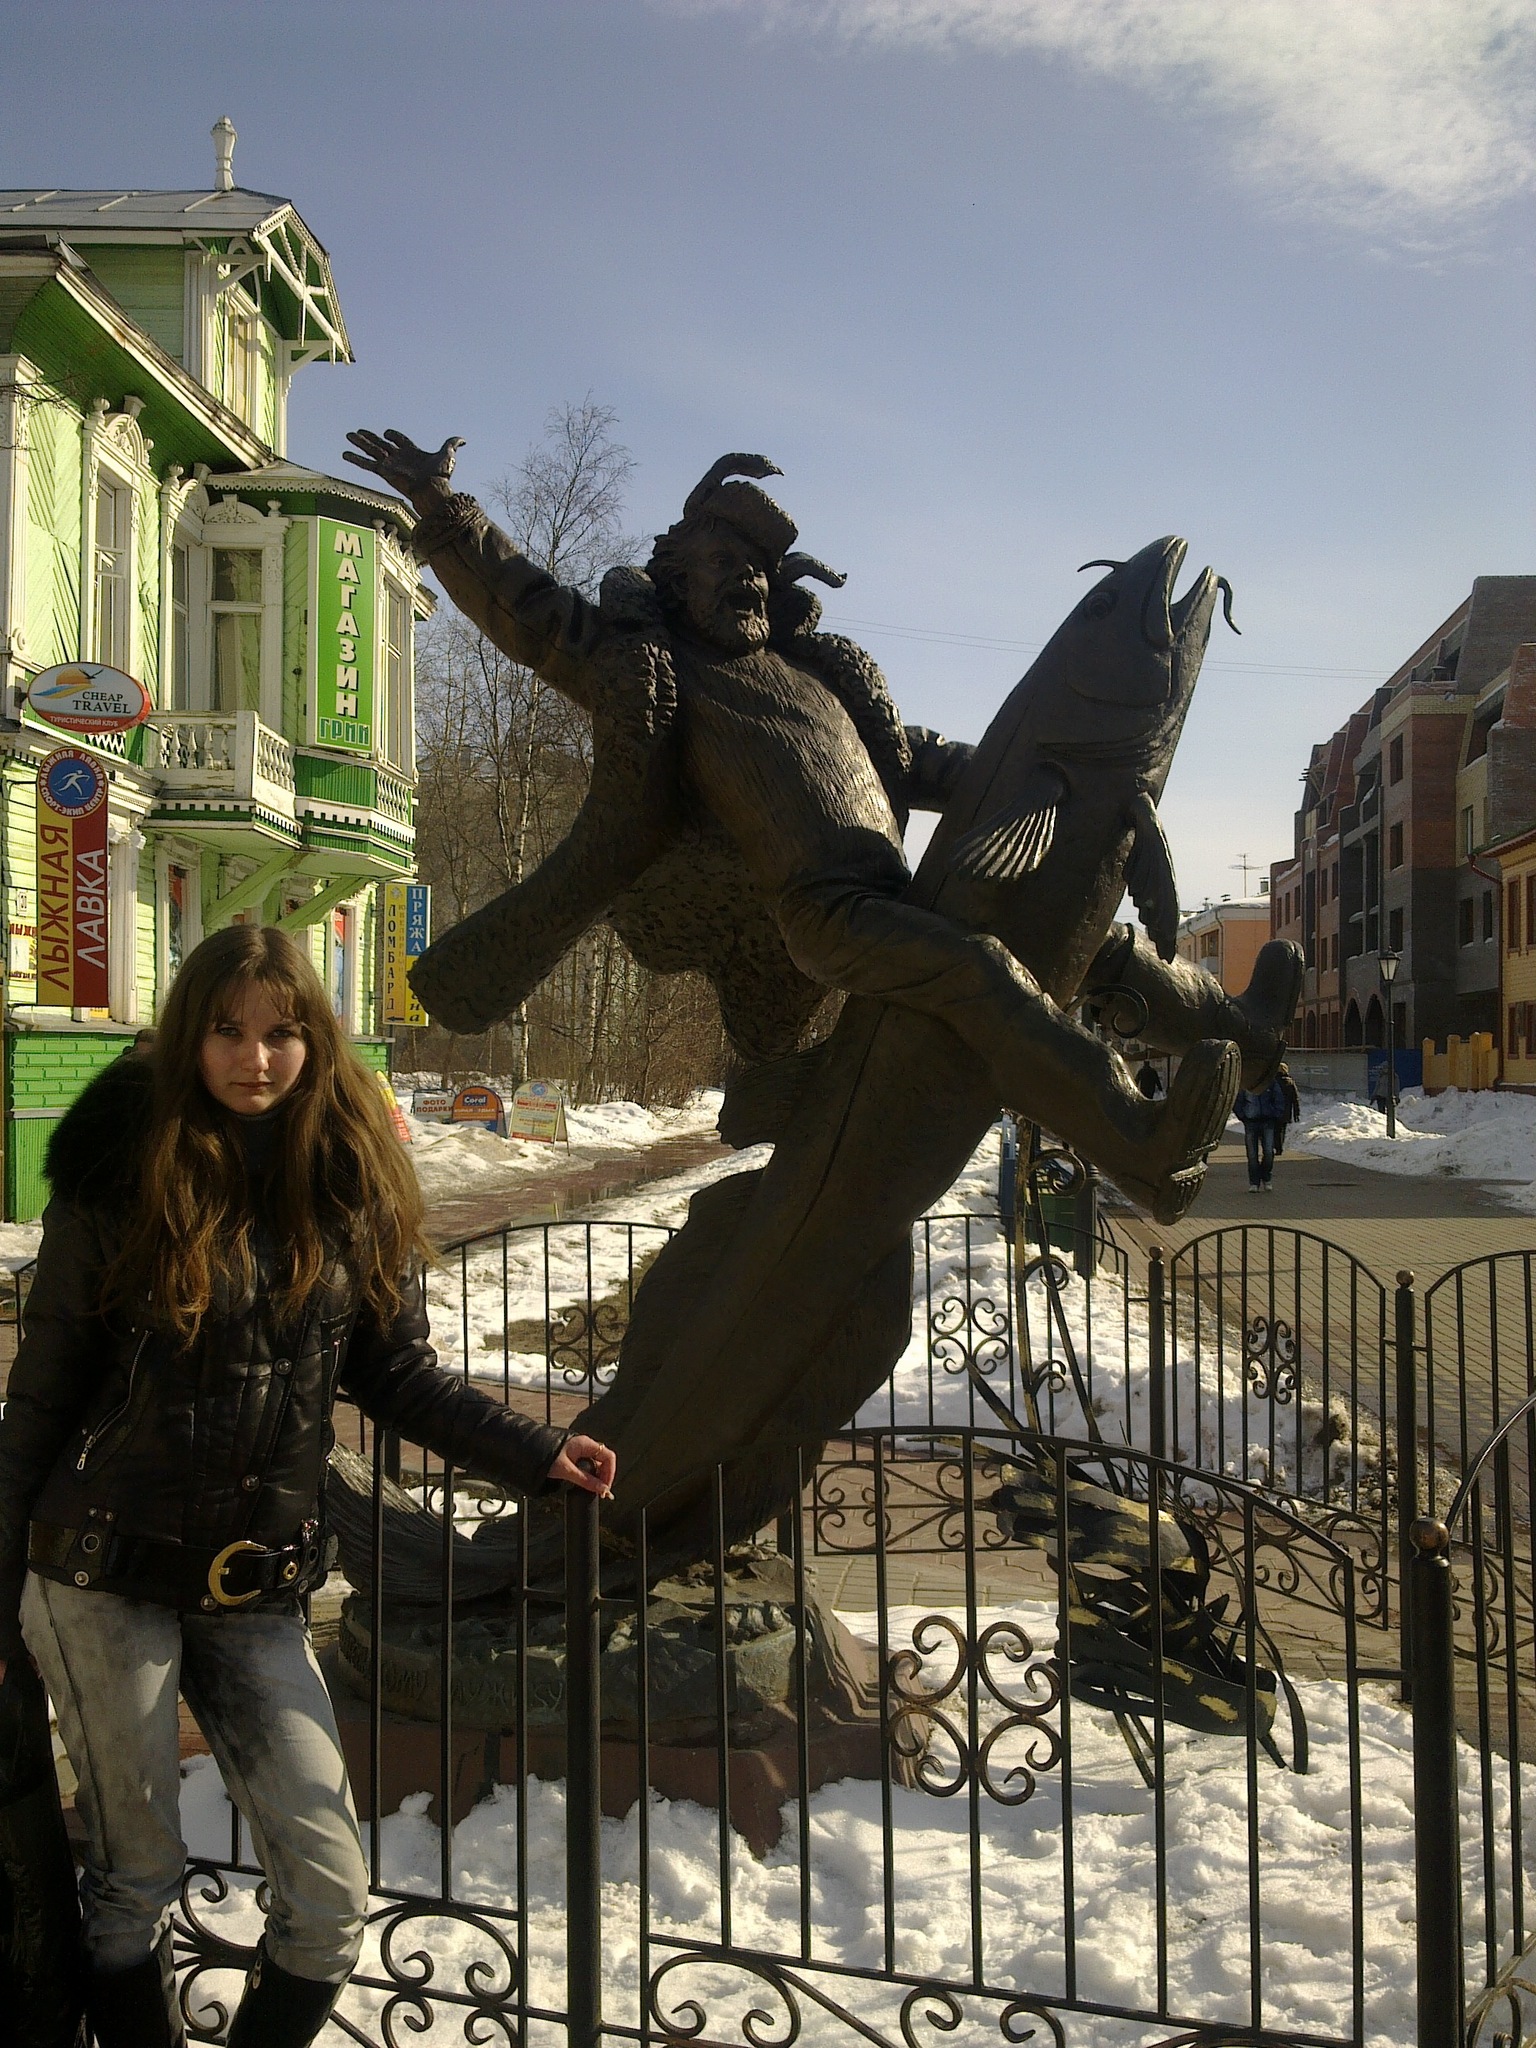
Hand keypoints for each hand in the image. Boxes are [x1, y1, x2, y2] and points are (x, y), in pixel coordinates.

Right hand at [343, 429, 464, 506]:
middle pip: (381, 444)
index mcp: (412, 452)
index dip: (394, 435)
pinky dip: (355, 459)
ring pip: (371, 450)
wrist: (433, 490)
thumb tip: (463, 440)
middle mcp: (398, 457)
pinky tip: (344, 454)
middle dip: (370, 438)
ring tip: (348, 435)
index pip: (400, 440)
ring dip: (360, 443)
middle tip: (358, 431)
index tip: (388, 433)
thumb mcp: (447, 455)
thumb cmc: (440, 476)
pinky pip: (367, 464)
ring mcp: (390, 464)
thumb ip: (452, 444)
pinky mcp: (384, 471)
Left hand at [548, 1434, 615, 1497]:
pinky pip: (587, 1465)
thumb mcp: (566, 1471)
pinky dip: (589, 1475)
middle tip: (600, 1491)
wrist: (527, 1449)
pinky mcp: (573, 1456)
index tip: (606, 1486)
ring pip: (595, 1464)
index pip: (608, 1457)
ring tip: (593, 1489)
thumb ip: (585, 1481)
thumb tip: (602, 1489)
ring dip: (596, 1477)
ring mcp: (579, 1450)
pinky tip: (585, 1483)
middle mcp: (585, 1445)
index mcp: (585, 1444)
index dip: (610, 1472)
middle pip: (603, 1461)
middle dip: (604, 1477)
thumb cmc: (544, 1455)